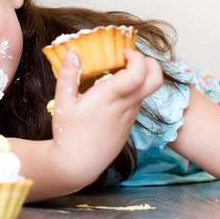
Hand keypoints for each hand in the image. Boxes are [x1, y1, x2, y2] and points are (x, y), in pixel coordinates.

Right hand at [50, 48, 162, 184]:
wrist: (78, 165)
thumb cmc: (68, 134)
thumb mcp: (63, 103)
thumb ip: (68, 76)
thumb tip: (73, 53)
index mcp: (110, 97)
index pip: (139, 72)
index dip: (136, 57)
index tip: (123, 53)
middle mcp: (125, 106)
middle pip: (156, 80)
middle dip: (150, 63)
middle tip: (131, 59)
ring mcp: (130, 116)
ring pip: (147, 91)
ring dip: (141, 77)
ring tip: (118, 74)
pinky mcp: (129, 125)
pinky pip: (138, 102)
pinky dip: (134, 91)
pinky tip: (115, 92)